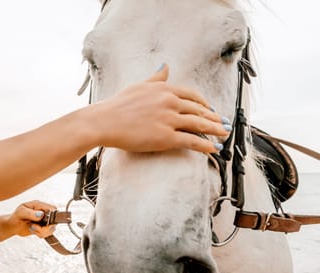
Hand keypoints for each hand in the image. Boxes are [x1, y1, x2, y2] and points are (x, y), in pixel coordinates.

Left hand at [6, 200, 56, 238]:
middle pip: (54, 220)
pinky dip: (41, 235)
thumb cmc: (15, 217)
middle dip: (45, 227)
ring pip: (51, 228)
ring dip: (42, 232)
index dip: (51, 215)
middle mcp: (43, 212)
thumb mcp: (20, 213)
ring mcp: (44, 220)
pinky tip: (33, 231)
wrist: (12, 226)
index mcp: (38, 205)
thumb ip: (30, 213)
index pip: (52, 208)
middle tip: (34, 227)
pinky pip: (47, 233)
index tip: (42, 221)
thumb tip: (41, 215)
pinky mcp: (43, 228)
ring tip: (32, 228)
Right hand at [91, 64, 229, 153]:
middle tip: (225, 124)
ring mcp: (169, 119)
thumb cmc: (116, 105)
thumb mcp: (137, 86)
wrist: (103, 121)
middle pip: (200, 110)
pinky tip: (214, 149)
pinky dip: (206, 145)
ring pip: (200, 125)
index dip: (205, 104)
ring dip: (216, 131)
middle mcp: (170, 101)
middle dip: (215, 118)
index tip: (211, 110)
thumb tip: (165, 67)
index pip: (192, 95)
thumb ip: (155, 79)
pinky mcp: (166, 137)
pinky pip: (192, 141)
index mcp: (164, 89)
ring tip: (224, 135)